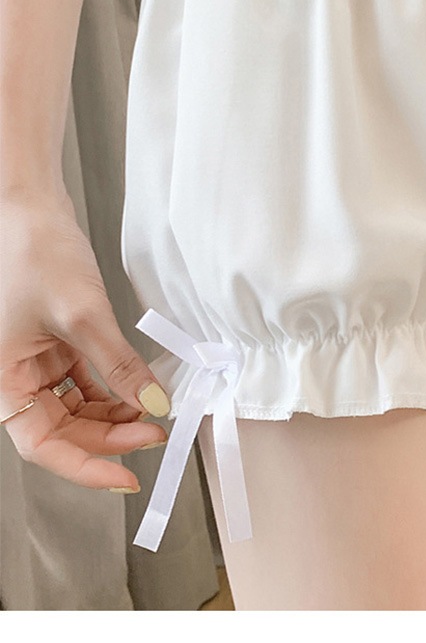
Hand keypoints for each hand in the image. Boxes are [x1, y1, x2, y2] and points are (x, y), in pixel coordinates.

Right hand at [0, 186, 170, 492]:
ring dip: (114, 413)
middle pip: (64, 430)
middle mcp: (14, 378)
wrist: (30, 205)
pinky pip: (84, 381)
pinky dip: (112, 388)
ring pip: (76, 408)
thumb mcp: (84, 314)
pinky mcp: (55, 344)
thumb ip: (119, 365)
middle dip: (110, 436)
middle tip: (155, 434)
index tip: (127, 476)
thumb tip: (154, 405)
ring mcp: (35, 362)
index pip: (44, 445)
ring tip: (153, 410)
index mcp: (3, 381)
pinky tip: (140, 388)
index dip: (87, 466)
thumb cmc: (35, 252)